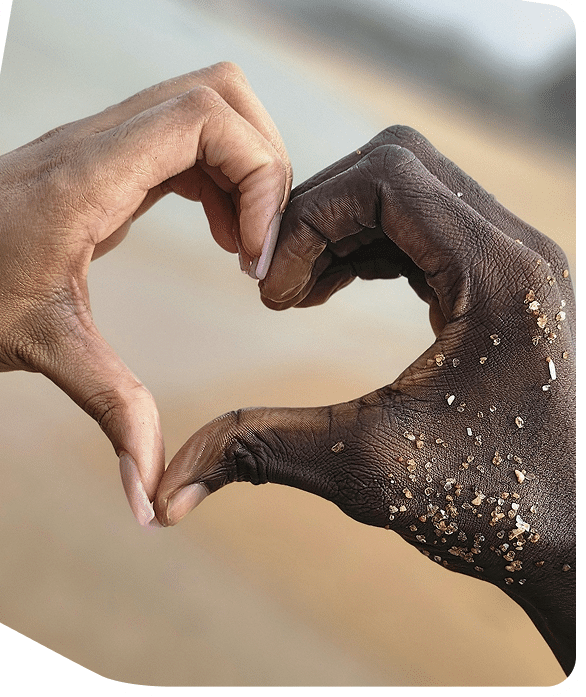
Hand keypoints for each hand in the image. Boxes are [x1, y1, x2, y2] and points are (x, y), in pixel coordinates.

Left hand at [0, 62, 290, 526]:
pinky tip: (219, 236)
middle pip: (217, 95)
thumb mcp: (40, 348)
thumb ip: (113, 413)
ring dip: (243, 171)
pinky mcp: (104, 166)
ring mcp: (101, 149)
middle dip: (262, 164)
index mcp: (88, 177)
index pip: (205, 117)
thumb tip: (151, 502)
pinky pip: (184, 143)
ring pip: (206, 111)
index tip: (253, 258)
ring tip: (242, 248)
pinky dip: (220, 180)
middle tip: (257, 247)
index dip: (256, 176)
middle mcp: (98, 145)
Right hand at [154, 126, 574, 672]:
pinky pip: (425, 227)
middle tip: (279, 288)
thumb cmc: (500, 509)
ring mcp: (514, 262)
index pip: (388, 177)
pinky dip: (368, 246)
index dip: (310, 219)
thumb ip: (262, 450)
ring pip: (411, 191)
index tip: (272, 296)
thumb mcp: (369, 471)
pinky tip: (333, 289)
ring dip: (341, 229)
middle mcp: (517, 249)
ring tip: (297, 294)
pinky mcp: (503, 282)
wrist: (578, 545)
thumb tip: (170, 486)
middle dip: (319, 216)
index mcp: (500, 274)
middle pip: (398, 168)